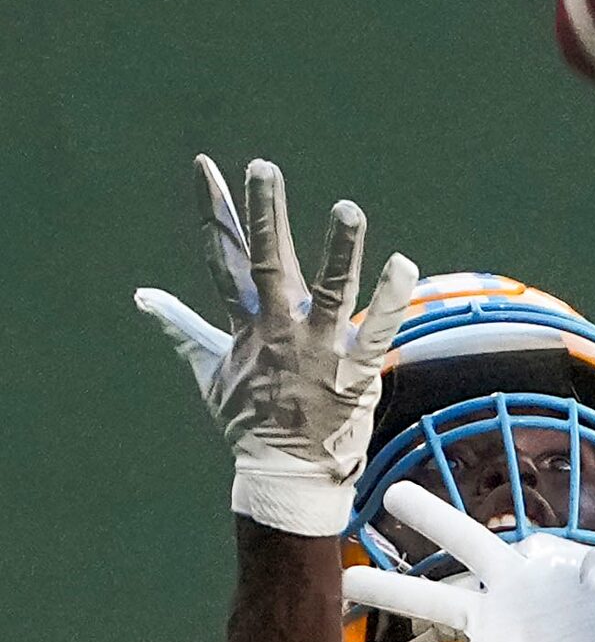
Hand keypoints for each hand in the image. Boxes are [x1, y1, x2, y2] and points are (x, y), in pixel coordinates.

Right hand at [134, 156, 417, 535]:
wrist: (285, 474)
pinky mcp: (356, 369)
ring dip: (339, 250)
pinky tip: (402, 264)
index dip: (216, 212)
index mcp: (246, 325)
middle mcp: (279, 329)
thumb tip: (145, 299)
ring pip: (329, 289)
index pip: (225, 259)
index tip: (208, 169)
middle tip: (263, 167)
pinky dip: (390, 298)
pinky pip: (377, 328)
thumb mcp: (210, 371)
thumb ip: (182, 328)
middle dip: (264, 214)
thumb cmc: (251, 420)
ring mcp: (318, 348)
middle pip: (268, 262)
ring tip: (347, 209)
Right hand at [342, 444, 594, 641]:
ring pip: (431, 609)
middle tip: (376, 506)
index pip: (476, 536)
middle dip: (417, 532)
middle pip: (449, 559)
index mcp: (532, 572)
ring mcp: (496, 636)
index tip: (401, 493)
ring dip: (388, 596)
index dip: (440, 516)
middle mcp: (507, 598)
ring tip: (341, 586)